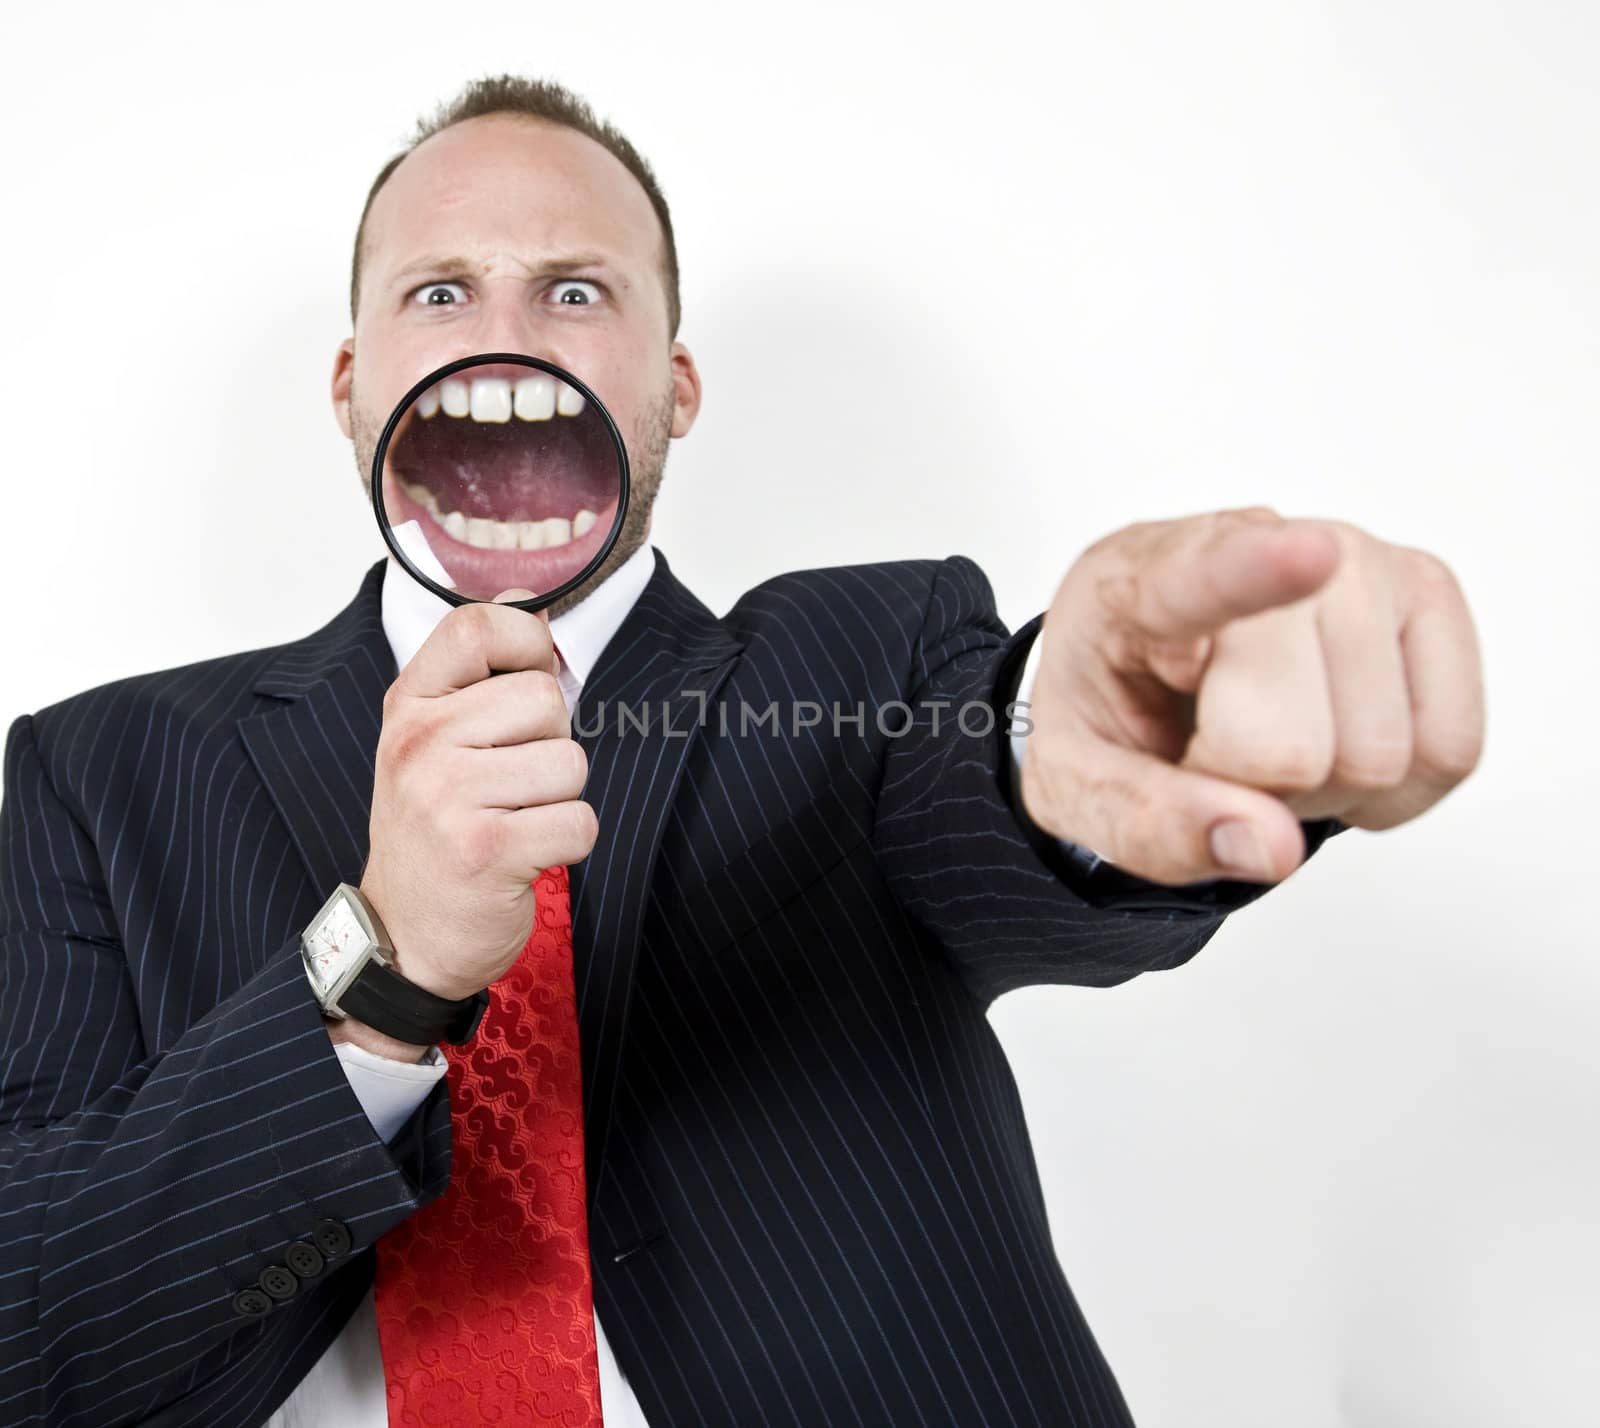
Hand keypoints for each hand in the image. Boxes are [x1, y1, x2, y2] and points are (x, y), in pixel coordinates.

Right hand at [359, 590, 596, 1000]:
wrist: (403, 938)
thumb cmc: (437, 831)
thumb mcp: (435, 744)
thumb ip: (480, 677)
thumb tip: (531, 607)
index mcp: (410, 705)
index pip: (478, 625)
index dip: (526, 645)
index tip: (523, 683)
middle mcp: (420, 743)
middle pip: (544, 699)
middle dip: (551, 743)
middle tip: (512, 784)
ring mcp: (449, 797)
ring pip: (570, 762)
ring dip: (560, 799)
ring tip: (516, 821)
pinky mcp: (487, 851)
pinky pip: (578, 822)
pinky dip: (568, 843)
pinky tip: (526, 856)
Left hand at [1018, 507, 1484, 885]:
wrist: (1149, 668)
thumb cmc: (1115, 707)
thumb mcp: (1079, 785)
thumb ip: (1148, 823)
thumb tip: (1271, 846)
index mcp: (1141, 585)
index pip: (1202, 579)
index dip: (1259, 570)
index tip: (1308, 553)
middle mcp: (1261, 542)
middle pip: (1293, 747)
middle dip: (1252, 792)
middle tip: (1212, 754)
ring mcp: (1358, 561)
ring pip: (1381, 756)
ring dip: (1323, 791)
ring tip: (1271, 738)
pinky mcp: (1429, 594)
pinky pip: (1451, 751)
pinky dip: (1393, 790)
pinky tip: (1335, 743)